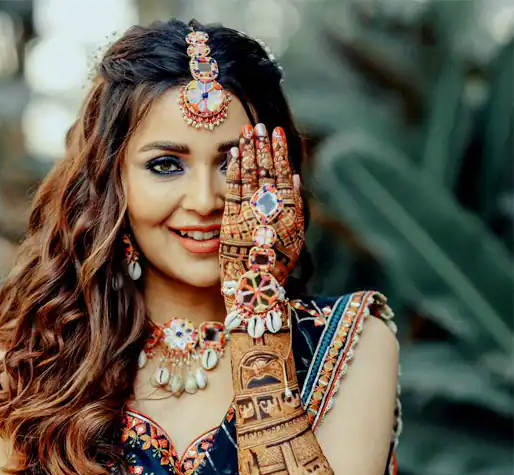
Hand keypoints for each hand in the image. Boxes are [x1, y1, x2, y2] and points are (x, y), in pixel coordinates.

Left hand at [219, 123, 304, 305]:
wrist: (256, 297)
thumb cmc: (273, 270)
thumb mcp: (292, 240)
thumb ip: (293, 209)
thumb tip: (293, 177)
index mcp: (288, 216)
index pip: (283, 176)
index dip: (278, 153)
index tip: (275, 132)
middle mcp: (272, 215)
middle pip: (267, 172)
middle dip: (264, 146)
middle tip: (260, 124)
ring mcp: (252, 218)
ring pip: (252, 177)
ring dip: (250, 152)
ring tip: (248, 130)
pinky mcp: (233, 225)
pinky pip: (235, 192)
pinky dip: (235, 171)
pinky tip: (234, 154)